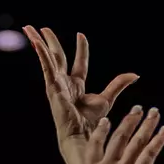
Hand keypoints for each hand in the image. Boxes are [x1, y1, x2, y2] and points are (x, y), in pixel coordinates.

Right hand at [24, 26, 138, 158]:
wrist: (83, 135)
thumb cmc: (92, 122)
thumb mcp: (107, 98)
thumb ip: (118, 84)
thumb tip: (135, 74)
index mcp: (76, 85)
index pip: (78, 63)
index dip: (81, 49)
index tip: (81, 35)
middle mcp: (64, 83)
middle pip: (56, 57)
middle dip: (50, 42)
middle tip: (43, 27)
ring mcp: (56, 84)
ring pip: (47, 58)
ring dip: (38, 43)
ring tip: (29, 28)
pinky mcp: (52, 87)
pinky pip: (46, 67)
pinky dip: (41, 54)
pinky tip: (36, 43)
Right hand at [56, 106, 163, 163]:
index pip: (95, 145)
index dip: (102, 131)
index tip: (107, 120)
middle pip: (119, 138)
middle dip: (129, 121)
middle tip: (137, 109)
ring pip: (136, 142)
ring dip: (146, 126)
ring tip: (154, 113)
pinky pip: (149, 153)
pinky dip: (158, 140)